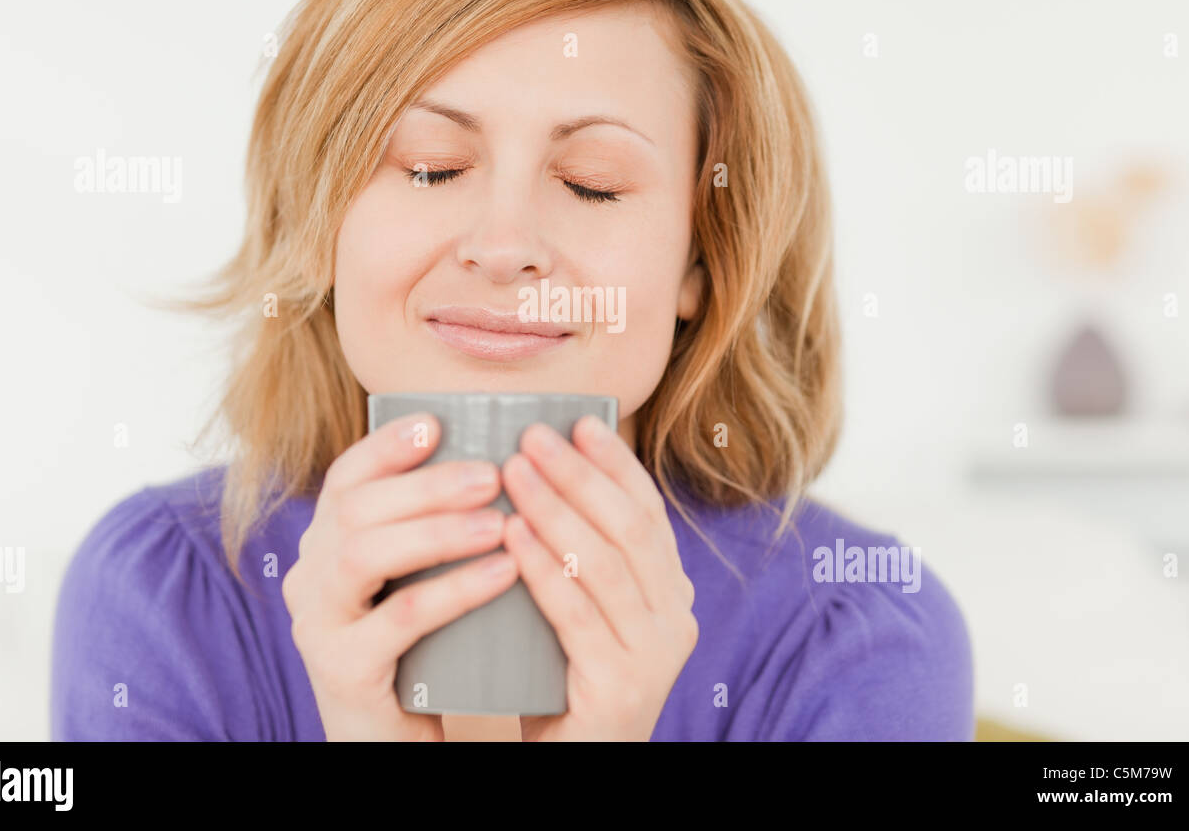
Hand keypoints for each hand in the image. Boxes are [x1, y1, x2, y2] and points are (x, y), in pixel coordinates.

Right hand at [281, 411, 516, 740]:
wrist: (407, 739)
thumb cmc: (429, 647)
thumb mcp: (424, 576)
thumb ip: (437, 526)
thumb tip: (502, 456)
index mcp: (328, 544)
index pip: (346, 478)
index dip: (386, 445)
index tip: (438, 421)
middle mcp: (310, 576)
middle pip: (356, 508)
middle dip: (427, 485)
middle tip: (494, 474)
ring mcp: (318, 624)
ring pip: (363, 555)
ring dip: (435, 530)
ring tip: (499, 522)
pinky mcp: (340, 671)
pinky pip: (397, 618)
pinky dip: (454, 589)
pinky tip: (503, 572)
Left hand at [499, 414, 698, 740]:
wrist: (555, 764)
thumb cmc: (553, 681)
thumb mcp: (573, 608)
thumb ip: (572, 556)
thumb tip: (534, 472)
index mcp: (670, 594)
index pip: (648, 513)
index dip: (615, 464)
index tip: (579, 423)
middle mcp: (675, 621)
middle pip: (631, 528)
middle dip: (581, 475)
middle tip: (532, 436)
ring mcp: (654, 657)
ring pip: (606, 563)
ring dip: (557, 508)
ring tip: (514, 470)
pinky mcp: (621, 689)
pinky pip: (578, 613)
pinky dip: (545, 567)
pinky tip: (512, 535)